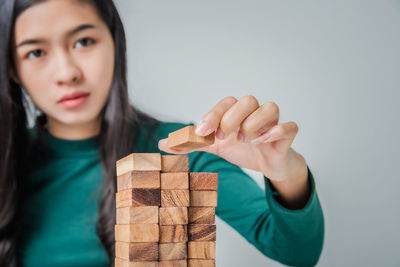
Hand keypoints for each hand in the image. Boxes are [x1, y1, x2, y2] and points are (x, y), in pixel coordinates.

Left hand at [158, 95, 309, 207]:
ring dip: (254, 124)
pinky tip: (264, 141)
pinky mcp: (287, 135)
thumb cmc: (242, 149)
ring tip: (244, 140)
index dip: (213, 115)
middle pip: (247, 100)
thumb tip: (162, 144)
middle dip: (232, 118)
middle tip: (224, 137)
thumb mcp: (215, 147)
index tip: (202, 132)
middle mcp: (255, 112)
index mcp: (237, 112)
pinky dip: (278, 131)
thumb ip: (193, 144)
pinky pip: (290, 126)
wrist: (268, 165)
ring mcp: (273, 122)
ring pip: (270, 107)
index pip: (226, 102)